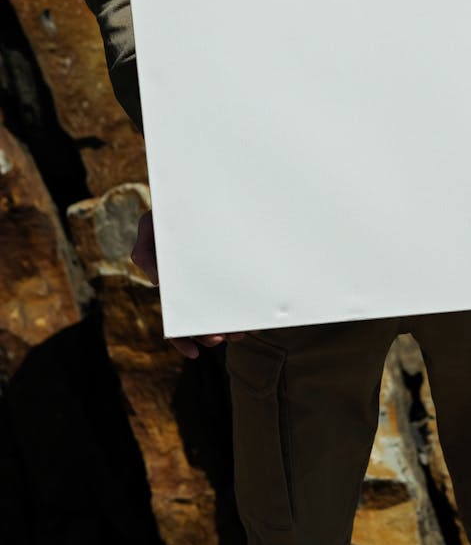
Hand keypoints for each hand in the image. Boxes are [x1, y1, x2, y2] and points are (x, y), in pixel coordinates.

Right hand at [131, 210, 244, 358]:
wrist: (192, 191)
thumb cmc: (167, 210)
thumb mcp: (151, 226)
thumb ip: (145, 252)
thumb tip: (157, 283)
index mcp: (172, 283)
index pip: (174, 318)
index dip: (182, 339)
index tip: (194, 353)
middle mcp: (191, 285)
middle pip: (198, 320)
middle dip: (209, 334)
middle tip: (221, 338)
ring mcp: (210, 277)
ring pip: (218, 309)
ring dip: (228, 325)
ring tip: (239, 333)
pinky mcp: (227, 265)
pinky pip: (234, 289)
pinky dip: (240, 304)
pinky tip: (251, 312)